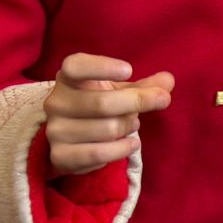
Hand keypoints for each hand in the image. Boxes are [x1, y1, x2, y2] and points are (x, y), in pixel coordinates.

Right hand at [43, 54, 173, 176]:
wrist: (71, 134)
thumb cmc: (99, 102)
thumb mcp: (120, 89)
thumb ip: (144, 86)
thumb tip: (168, 81)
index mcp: (68, 77)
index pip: (76, 66)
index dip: (102, 67)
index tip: (129, 70)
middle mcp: (56, 102)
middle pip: (102, 103)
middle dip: (138, 102)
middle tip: (160, 101)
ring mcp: (55, 130)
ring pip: (106, 129)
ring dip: (129, 127)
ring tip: (132, 124)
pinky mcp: (60, 155)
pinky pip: (98, 154)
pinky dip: (121, 149)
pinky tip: (131, 144)